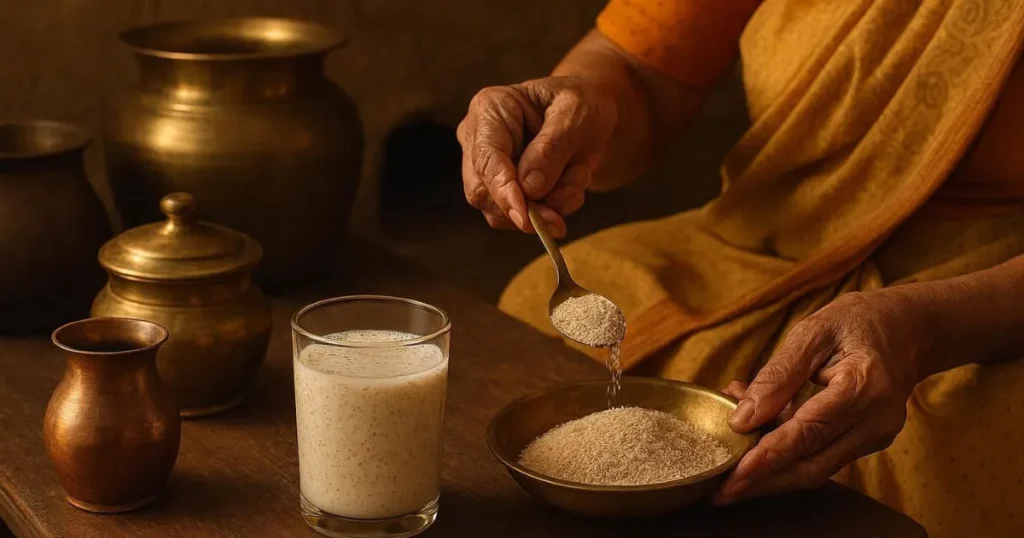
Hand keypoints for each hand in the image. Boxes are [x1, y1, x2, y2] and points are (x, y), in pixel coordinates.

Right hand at [457, 76, 616, 236]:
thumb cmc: (580, 103)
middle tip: (558, 220)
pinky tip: (572, 186)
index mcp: (490, 109)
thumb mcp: (577, 113)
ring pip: (499, 211)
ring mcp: (487, 167)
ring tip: (577, 178)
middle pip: (482, 192)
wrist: (588, 114)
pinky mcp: (502, 190)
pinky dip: (551, 210)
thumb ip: (553, 147)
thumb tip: (529, 187)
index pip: (486, 158)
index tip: (524, 217)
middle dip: (523, 209)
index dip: (502, 190)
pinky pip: (519, 216)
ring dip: (544, 208)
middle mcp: (478, 139)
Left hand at [713, 290, 932, 503]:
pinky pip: (824, 455)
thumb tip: (742, 418)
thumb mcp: (811, 332)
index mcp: (863, 386)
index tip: (735, 474)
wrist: (908, 329)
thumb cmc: (857, 322)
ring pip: (817, 468)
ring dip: (772, 470)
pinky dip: (788, 453)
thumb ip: (777, 375)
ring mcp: (876, 435)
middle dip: (764, 481)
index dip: (769, 456)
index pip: (808, 432)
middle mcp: (875, 420)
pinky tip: (756, 437)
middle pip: (813, 465)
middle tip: (722, 491)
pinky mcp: (869, 440)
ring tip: (729, 464)